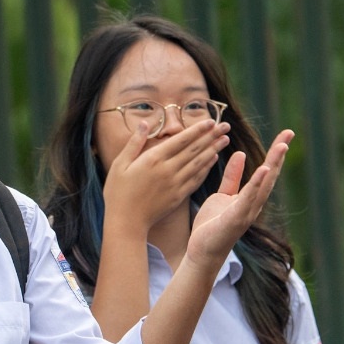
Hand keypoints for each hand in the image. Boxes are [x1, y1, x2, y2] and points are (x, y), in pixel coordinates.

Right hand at [102, 119, 230, 237]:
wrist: (126, 222)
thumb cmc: (118, 192)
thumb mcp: (119, 164)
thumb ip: (134, 143)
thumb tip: (145, 123)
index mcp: (153, 159)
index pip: (181, 140)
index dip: (198, 130)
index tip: (210, 121)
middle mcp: (168, 170)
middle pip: (194, 149)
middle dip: (211, 136)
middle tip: (225, 126)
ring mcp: (175, 184)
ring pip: (199, 163)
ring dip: (213, 150)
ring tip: (225, 139)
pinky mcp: (179, 196)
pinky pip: (197, 179)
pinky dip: (206, 168)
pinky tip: (213, 159)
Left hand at [186, 130, 293, 268]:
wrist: (202, 251)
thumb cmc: (213, 225)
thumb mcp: (223, 195)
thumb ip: (233, 177)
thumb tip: (241, 154)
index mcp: (250, 197)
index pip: (266, 171)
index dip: (275, 153)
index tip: (285, 135)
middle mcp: (253, 204)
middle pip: (270, 174)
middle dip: (279, 153)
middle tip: (289, 133)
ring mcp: (247, 212)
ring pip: (264, 184)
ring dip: (274, 164)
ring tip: (282, 146)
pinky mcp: (236, 219)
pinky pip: (248, 198)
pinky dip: (257, 184)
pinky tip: (264, 169)